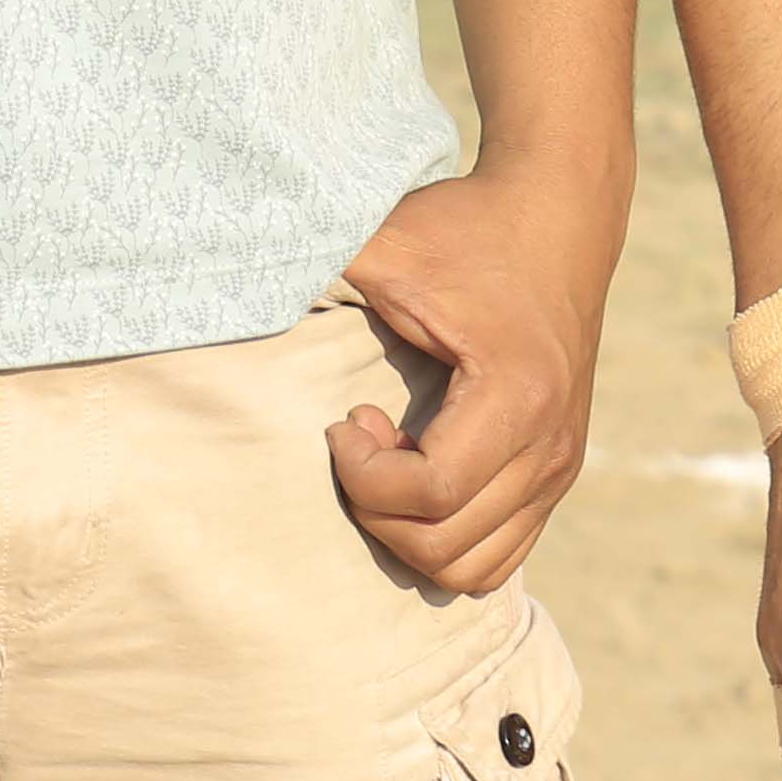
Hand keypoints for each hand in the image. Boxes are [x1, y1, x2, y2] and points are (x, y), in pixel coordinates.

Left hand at [326, 164, 615, 597]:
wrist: (557, 213)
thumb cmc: (467, 227)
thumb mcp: (390, 239)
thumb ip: (313, 263)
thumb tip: (221, 288)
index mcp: (518, 393)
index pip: (431, 493)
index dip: (364, 476)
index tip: (343, 420)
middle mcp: (551, 445)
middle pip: (444, 544)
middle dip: (377, 507)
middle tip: (360, 438)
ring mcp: (560, 465)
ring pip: (470, 567)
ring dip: (410, 532)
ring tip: (391, 461)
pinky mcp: (559, 472)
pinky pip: (500, 557)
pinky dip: (447, 541)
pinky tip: (422, 476)